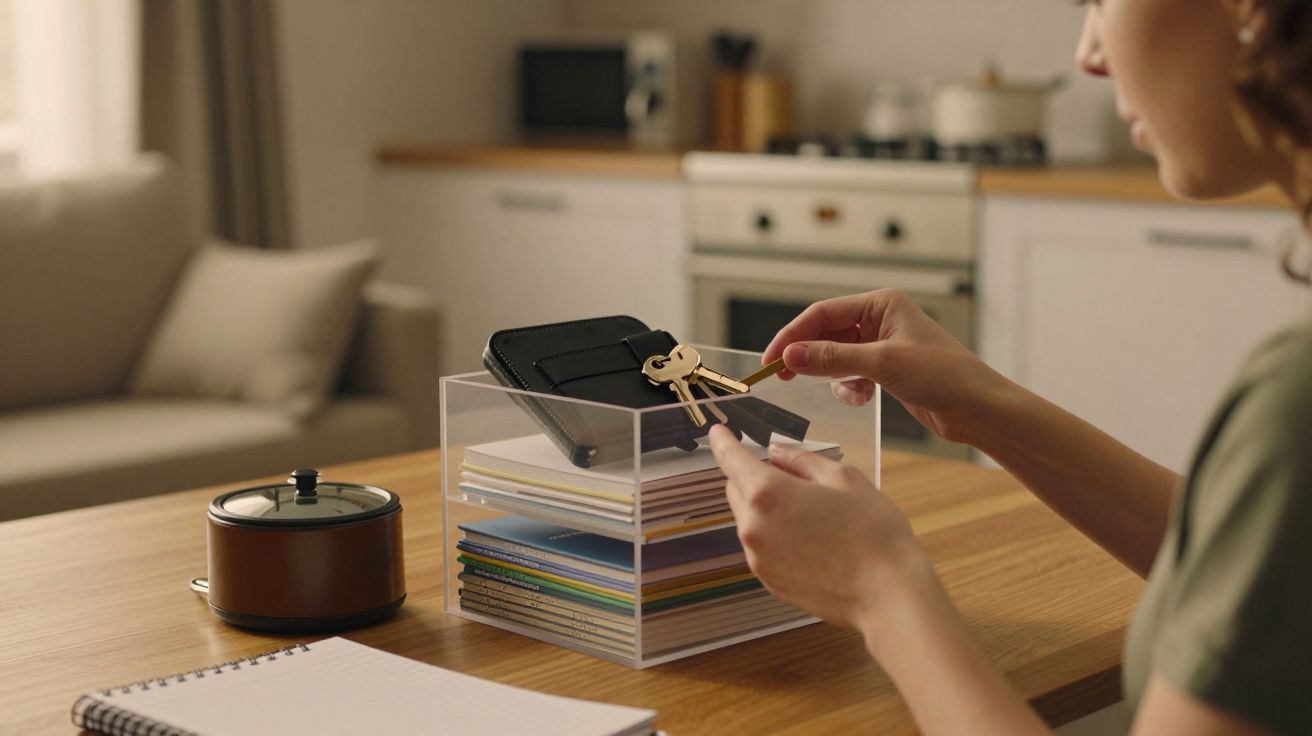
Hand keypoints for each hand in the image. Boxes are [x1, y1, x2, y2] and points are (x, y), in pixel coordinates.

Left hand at [707, 424, 935, 630]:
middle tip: (796, 480)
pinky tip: (813, 544)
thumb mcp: (844, 479)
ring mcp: (758, 559)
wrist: (887, 596)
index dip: (723, 442)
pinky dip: (776, 539)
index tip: (718, 433)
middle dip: (755, 478)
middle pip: (737, 490)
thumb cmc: (873, 533)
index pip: (731, 459)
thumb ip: (803, 462)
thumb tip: (777, 453)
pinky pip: (762, 549)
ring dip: (767, 511)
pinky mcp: (769, 582)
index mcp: (767, 494)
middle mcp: (753, 528)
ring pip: (750, 521)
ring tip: (814, 518)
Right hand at [761, 289, 1008, 444]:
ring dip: (833, 376)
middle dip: (807, 356)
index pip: (823, 313)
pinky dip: (849, 387)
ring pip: (836, 356)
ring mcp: (883, 345)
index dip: (793, 335)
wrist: (979, 409)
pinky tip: (864, 398)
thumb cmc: (944, 376)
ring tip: (847, 392)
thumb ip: (833, 358)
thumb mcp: (882, 364)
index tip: (771, 359)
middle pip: (826, 333)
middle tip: (782, 377)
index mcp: (882, 303)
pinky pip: (850, 373)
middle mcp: (881, 319)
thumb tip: (790, 356)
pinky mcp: (886, 370)